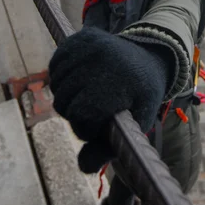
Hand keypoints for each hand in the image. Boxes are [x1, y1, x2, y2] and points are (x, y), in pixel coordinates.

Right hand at [48, 27, 172, 172]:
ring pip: (56, 84)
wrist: (150, 57)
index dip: (86, 129)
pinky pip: (55, 63)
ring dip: (67, 95)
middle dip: (75, 112)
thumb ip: (109, 147)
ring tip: (87, 94)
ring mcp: (90, 46)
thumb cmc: (142, 94)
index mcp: (115, 84)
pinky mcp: (82, 37)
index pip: (79, 118)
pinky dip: (60, 75)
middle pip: (64, 102)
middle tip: (93, 109)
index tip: (99, 125)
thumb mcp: (136, 122)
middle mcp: (101, 61)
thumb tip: (83, 167)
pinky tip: (78, 78)